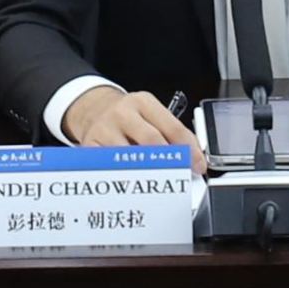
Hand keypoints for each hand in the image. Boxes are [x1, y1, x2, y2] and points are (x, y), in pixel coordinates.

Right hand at [62, 87, 206, 173]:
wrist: (95, 109)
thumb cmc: (129, 116)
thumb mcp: (150, 114)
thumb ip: (171, 133)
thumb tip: (193, 158)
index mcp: (144, 102)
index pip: (172, 126)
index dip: (188, 148)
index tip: (198, 165)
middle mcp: (123, 112)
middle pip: (152, 140)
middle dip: (169, 162)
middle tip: (180, 177)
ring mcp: (105, 128)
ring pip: (129, 157)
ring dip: (146, 173)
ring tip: (157, 184)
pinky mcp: (90, 145)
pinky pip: (108, 166)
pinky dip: (122, 177)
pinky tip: (131, 185)